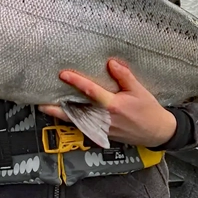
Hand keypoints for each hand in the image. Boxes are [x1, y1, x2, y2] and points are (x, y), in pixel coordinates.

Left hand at [40, 59, 175, 147]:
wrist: (156, 132)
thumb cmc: (149, 111)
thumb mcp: (139, 91)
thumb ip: (125, 76)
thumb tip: (111, 63)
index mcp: (113, 106)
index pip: (91, 92)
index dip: (77, 82)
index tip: (64, 74)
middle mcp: (105, 119)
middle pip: (77, 113)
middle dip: (58, 109)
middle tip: (41, 103)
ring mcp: (103, 129)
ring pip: (78, 122)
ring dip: (61, 116)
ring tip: (45, 109)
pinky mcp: (103, 134)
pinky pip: (84, 128)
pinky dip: (72, 122)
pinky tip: (62, 116)